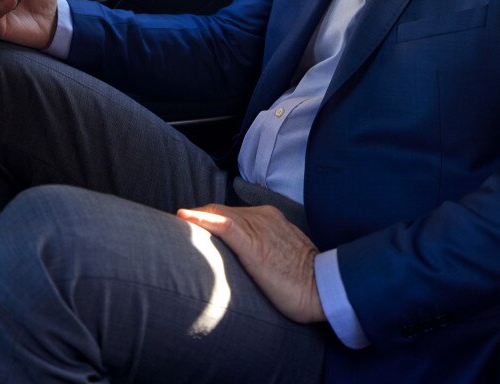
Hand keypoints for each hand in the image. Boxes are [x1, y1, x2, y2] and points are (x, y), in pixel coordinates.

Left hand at [177, 203, 325, 323]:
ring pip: (217, 215)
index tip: (192, 229)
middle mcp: (262, 217)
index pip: (231, 214)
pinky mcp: (252, 243)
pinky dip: (201, 219)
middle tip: (176, 229)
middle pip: (220, 211)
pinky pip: (222, 224)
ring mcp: (257, 227)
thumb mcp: (284, 256)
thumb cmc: (306, 280)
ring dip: (195, 220)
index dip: (209, 220)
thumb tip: (249, 261)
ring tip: (174, 226)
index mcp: (270, 218)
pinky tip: (184, 218)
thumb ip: (265, 249)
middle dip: (198, 219)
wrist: (326, 288)